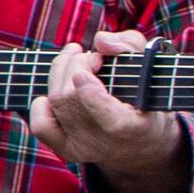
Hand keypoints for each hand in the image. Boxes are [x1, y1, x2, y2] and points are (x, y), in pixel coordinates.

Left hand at [35, 28, 190, 192]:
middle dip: (76, 65)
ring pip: (56, 103)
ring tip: (76, 57)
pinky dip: (42, 104)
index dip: (91, 95)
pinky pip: (42, 126)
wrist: (144, 141)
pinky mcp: (68, 150)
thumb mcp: (151, 66)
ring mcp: (84, 148)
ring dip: (60, 72)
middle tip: (93, 55)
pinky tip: (60, 88)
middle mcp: (107, 143)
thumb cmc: (148, 94)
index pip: (110, 119)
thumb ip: (129, 47)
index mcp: (136, 128)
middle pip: (73, 99)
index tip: (85, 70)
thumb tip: (101, 42)